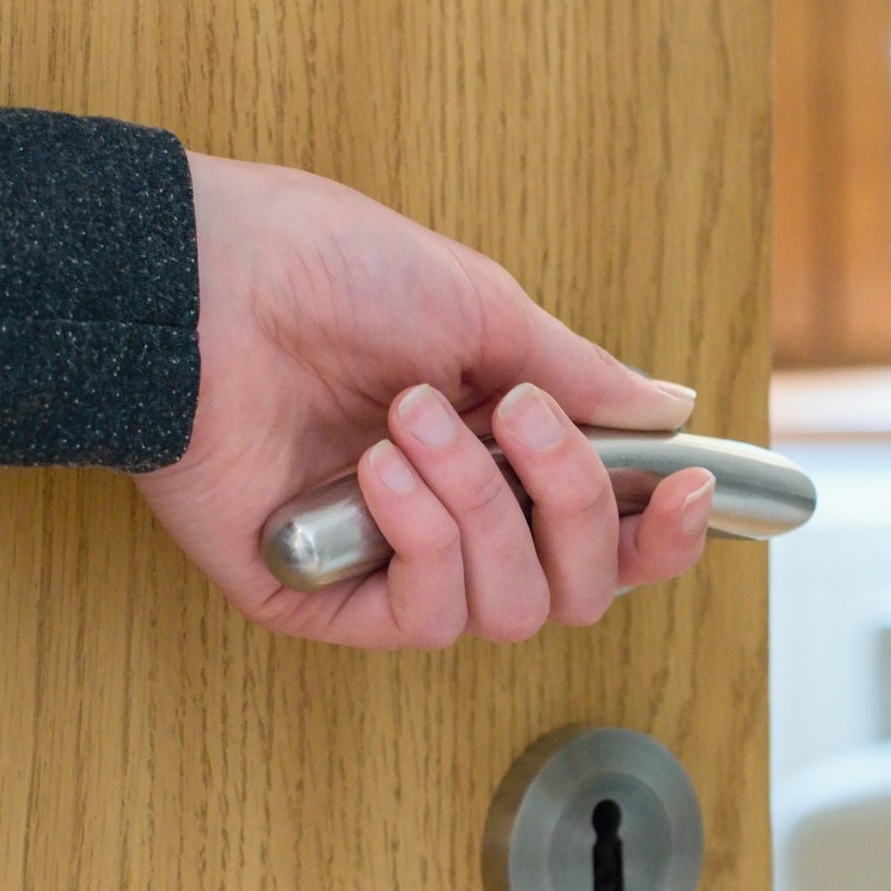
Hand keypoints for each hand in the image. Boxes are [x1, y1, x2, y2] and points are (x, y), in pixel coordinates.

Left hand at [133, 151, 712, 648]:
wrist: (201, 283)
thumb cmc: (323, 270)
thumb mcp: (481, 307)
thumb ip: (580, 379)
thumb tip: (671, 411)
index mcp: (500, 455)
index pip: (611, 537)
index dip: (664, 532)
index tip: (689, 486)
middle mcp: (456, 521)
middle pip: (579, 590)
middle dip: (571, 504)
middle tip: (517, 418)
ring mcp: (390, 566)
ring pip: (510, 611)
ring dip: (479, 508)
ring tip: (408, 422)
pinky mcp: (324, 598)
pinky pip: (425, 620)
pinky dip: (420, 539)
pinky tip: (378, 471)